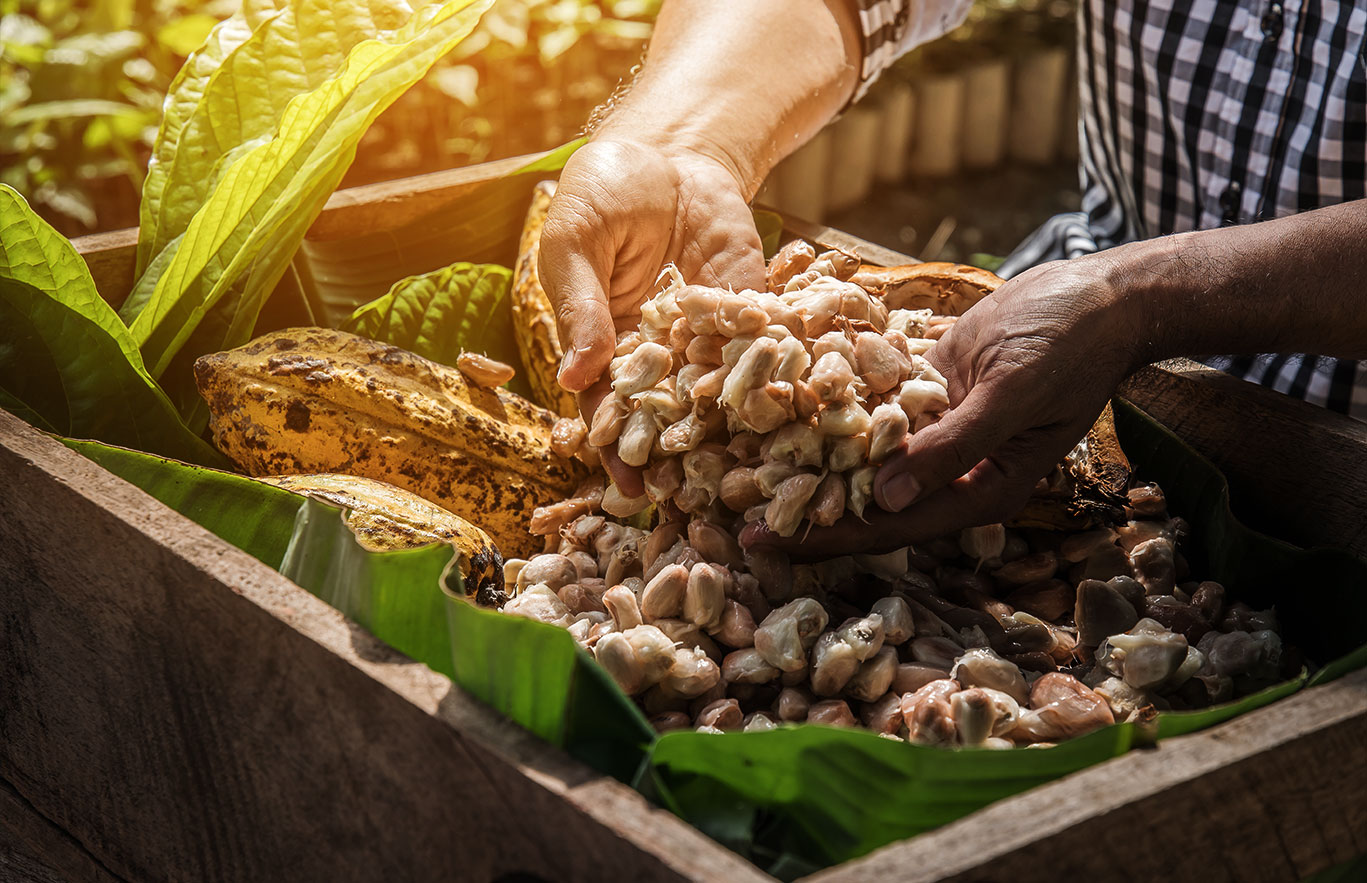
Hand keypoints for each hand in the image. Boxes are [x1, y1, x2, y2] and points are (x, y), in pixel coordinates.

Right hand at [539, 137, 765, 494]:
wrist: (666, 151)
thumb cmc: (600, 194)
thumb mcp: (575, 245)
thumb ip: (581, 310)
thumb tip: (575, 380)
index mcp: (606, 349)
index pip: (610, 409)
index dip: (618, 448)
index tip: (631, 486)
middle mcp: (659, 355)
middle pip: (668, 414)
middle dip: (680, 457)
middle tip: (696, 501)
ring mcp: (707, 336)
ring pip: (718, 390)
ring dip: (731, 429)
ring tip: (746, 473)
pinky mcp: (751, 310)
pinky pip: (763, 344)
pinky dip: (778, 373)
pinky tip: (794, 406)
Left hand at [744, 253, 1145, 557]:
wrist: (1100, 295)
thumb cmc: (1070, 344)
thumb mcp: (1011, 393)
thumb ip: (953, 446)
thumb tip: (888, 499)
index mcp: (979, 490)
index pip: (891, 526)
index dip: (826, 536)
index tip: (765, 541)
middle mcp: (952, 470)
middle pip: (868, 500)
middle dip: (805, 507)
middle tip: (734, 513)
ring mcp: (937, 430)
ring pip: (864, 456)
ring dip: (810, 459)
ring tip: (743, 466)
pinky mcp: (928, 389)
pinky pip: (872, 406)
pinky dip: (833, 408)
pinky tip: (782, 408)